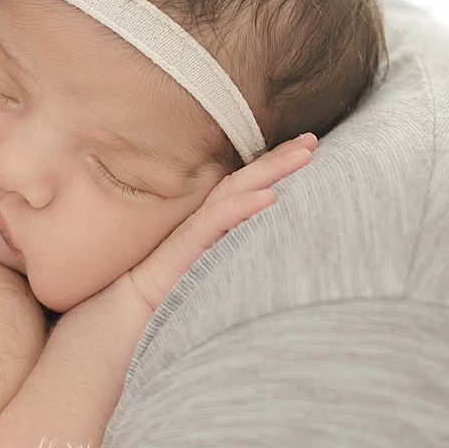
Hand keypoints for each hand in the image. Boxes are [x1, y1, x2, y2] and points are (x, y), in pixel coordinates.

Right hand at [126, 133, 316, 311]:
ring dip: (270, 170)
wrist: (137, 306)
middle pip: (247, 179)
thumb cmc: (178, 289)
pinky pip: (216, 221)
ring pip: (236, 190)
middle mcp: (208, 217)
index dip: (276, 164)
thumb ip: (241, 248)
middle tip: (310, 140)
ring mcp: (198, 227)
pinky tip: (268, 197)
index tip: (307, 147)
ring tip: (302, 156)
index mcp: (217, 220)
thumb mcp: (218, 265)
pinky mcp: (187, 243)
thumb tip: (280, 243)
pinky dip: (242, 206)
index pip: (249, 185)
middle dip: (280, 158)